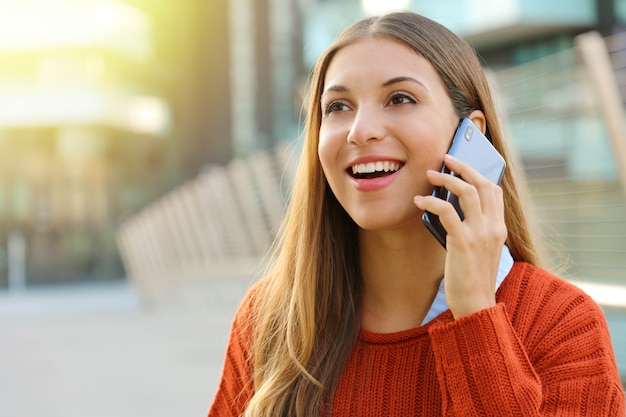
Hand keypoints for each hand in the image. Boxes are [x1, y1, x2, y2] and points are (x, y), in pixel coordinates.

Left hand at [414, 154, 506, 318]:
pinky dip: (431, 202)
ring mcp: (480, 233)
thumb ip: (473, 229)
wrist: (476, 304)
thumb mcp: (479, 249)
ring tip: (429, 176)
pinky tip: (419, 202)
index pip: (495, 191)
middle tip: (446, 159)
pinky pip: (446, 211)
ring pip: (466, 192)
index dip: (479, 173)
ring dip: (446, 179)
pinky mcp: (463, 242)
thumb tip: (450, 208)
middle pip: (482, 184)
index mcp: (499, 228)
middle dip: (464, 167)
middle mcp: (493, 227)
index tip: (463, 165)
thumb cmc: (473, 278)